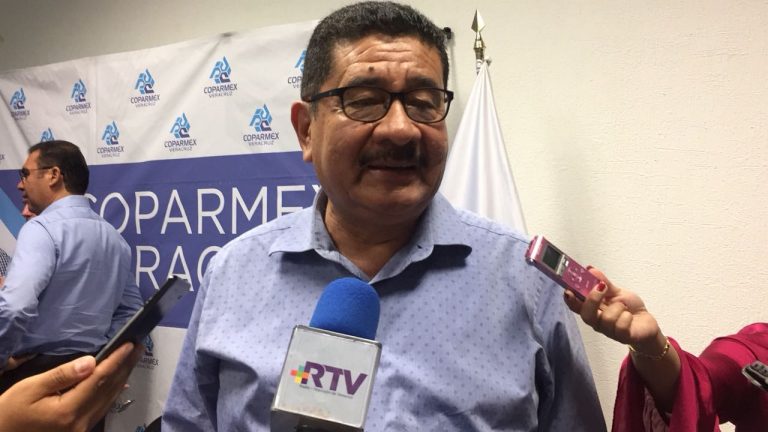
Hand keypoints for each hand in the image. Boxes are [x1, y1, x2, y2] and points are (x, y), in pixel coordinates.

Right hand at [0, 342, 142, 431]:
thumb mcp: (30, 389)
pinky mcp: (79, 431)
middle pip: (110, 389)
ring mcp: (82, 429)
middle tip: (139, 346)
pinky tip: (119, 381)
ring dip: (123, 377)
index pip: (99, 379)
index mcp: (68, 411)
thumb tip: (91, 362)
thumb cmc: (9, 413)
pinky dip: (113, 391)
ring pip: (109, 399)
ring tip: (133, 358)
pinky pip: (102, 408)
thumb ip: (62, 375)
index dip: (117, 360)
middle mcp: (80, 422)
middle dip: (126, 366)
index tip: (131, 344)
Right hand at [563, 267, 664, 353]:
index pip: (575, 306)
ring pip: (607, 318)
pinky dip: (627, 316)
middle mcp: (597, 322)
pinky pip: (621, 325)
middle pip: (586, 315)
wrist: (646, 323)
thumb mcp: (616, 292)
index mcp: (592, 309)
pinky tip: (630, 316)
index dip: (570, 299)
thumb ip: (602, 281)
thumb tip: (590, 269)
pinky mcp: (622, 337)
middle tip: (602, 287)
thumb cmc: (629, 308)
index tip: (568, 290)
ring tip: (624, 307)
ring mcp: (608, 331)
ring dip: (618, 307)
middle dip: (593, 299)